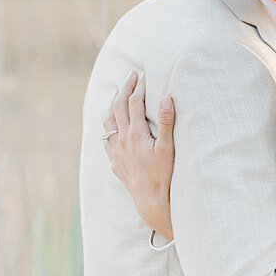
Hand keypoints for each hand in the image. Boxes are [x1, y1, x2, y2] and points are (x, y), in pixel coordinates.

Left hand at [103, 71, 176, 239]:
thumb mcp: (169, 147)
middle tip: (131, 76)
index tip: (143, 74)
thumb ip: (167, 121)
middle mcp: (122, 140)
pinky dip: (109, 124)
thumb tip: (165, 97)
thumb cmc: (164, 175)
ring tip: (118, 93)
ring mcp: (116, 151)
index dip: (138, 86)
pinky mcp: (114, 161)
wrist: (151, 201)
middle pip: (118, 107)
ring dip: (112, 104)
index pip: (134, 103)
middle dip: (125, 88)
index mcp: (136, 134)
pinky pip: (106, 138)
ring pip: (108, 121)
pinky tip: (112, 123)